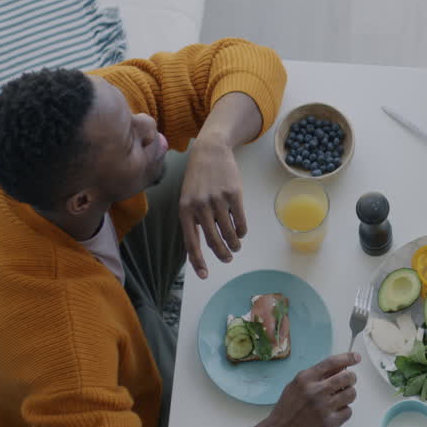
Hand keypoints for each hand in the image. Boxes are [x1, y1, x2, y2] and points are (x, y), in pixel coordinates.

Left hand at [179, 136, 246, 278]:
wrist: (210, 151)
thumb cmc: (198, 178)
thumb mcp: (188, 198)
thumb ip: (193, 219)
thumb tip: (203, 244)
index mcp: (185, 210)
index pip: (191, 242)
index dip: (198, 261)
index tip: (205, 275)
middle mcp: (200, 207)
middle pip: (212, 240)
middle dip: (221, 254)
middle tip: (227, 259)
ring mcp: (217, 200)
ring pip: (228, 232)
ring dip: (234, 244)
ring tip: (236, 246)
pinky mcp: (234, 194)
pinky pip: (240, 220)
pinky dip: (241, 230)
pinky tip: (241, 232)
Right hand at [262, 353, 359, 426]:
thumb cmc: (287, 409)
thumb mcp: (295, 386)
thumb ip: (315, 376)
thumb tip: (339, 367)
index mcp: (305, 379)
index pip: (332, 362)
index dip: (348, 358)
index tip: (356, 357)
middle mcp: (315, 391)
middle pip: (347, 377)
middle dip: (351, 378)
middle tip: (349, 382)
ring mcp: (323, 408)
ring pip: (351, 394)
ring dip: (348, 395)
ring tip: (339, 399)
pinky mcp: (329, 423)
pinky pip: (348, 411)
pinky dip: (344, 411)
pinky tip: (334, 413)